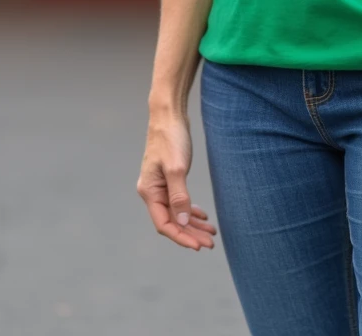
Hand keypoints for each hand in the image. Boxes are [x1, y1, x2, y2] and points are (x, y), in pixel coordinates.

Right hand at [136, 114, 216, 249]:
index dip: (181, 237)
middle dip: (191, 233)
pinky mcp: (169, 178)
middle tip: (210, 243)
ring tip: (211, 233)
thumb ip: (179, 196)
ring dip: (193, 224)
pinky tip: (202, 216)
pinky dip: (191, 210)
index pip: (164, 224)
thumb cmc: (170, 138)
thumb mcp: (176, 168)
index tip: (198, 246)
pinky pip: (179, 201)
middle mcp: (152, 191)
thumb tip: (183, 222)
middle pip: (172, 221)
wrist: (169, 114)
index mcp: (149, 191)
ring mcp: (160, 185)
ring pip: (177, 212)